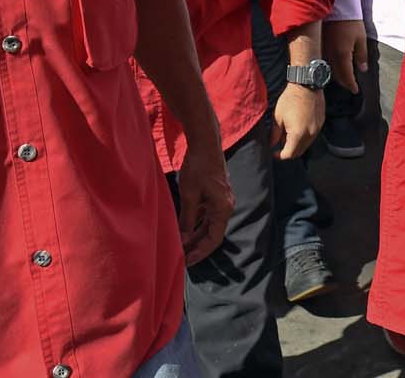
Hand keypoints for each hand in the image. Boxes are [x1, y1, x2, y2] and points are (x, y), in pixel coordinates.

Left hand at [177, 137, 233, 265]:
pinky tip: (183, 228)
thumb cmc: (198, 167)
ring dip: (195, 235)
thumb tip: (183, 240)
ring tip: (180, 246)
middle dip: (196, 246)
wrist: (205, 143)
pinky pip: (205, 214)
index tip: (187, 262)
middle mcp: (225, 206)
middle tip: (181, 257)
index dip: (200, 252)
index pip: (214, 239)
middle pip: (212, 233)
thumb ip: (187, 219)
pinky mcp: (214, 194)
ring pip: (208, 224)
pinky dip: (195, 223)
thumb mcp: (190, 195)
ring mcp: (220, 200)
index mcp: (223, 209)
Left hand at [272, 84, 324, 159]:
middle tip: (279, 145)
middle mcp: (310, 134)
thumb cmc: (290, 99)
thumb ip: (275, 134)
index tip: (274, 153)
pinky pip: (311, 136)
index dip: (280, 155)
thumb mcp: (277, 117)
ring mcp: (317, 129)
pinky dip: (304, 137)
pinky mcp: (320, 124)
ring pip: (306, 145)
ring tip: (288, 134)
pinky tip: (297, 128)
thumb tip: (272, 144)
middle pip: (299, 152)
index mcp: (298, 134)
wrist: (306, 85)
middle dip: (288, 151)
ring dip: (296, 144)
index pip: (289, 154)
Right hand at [323, 19, 367, 94]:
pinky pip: (323, 61)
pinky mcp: (319, 44)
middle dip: (344, 82)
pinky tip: (334, 66)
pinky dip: (329, 67)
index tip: (355, 90)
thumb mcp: (361, 39)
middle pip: (336, 75)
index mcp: (342, 55)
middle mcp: (330, 55)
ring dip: (336, 76)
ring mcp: (323, 50)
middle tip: (350, 85)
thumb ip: (361, 56)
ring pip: (328, 69)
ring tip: (343, 78)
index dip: (351, 85)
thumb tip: (362, 69)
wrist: (337, 7)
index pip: (346, 76)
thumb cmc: (351, 22)